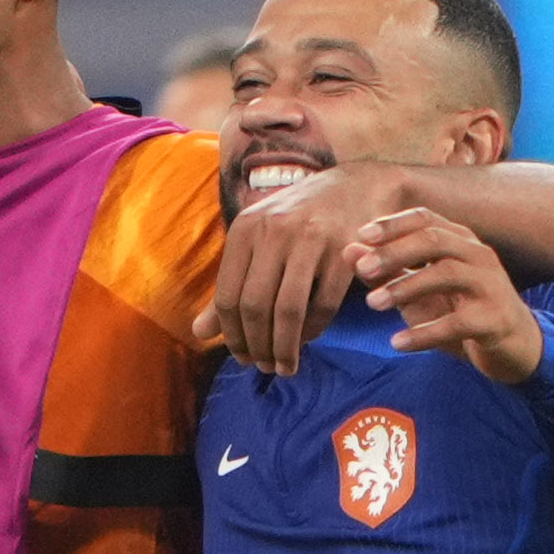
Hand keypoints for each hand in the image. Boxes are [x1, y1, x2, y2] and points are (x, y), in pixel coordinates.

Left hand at [193, 164, 415, 374]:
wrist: (354, 186)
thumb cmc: (297, 221)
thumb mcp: (257, 243)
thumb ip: (230, 287)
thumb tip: (198, 333)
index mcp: (245, 230)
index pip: (227, 297)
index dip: (231, 336)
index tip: (241, 358)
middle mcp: (274, 231)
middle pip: (255, 306)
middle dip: (257, 346)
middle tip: (263, 367)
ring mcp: (311, 239)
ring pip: (288, 310)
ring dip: (284, 347)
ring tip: (284, 367)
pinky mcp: (345, 251)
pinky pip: (324, 305)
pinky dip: (314, 331)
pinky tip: (308, 341)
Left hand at [351, 210, 545, 382]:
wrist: (512, 347)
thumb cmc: (460, 312)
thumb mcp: (418, 292)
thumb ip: (386, 272)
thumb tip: (349, 251)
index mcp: (460, 241)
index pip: (425, 219)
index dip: (393, 224)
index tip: (361, 235)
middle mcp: (478, 256)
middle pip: (434, 240)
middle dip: (395, 252)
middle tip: (362, 268)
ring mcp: (490, 286)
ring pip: (447, 274)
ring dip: (405, 287)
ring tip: (372, 304)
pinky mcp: (495, 319)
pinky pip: (458, 323)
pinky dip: (425, 332)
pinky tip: (398, 343)